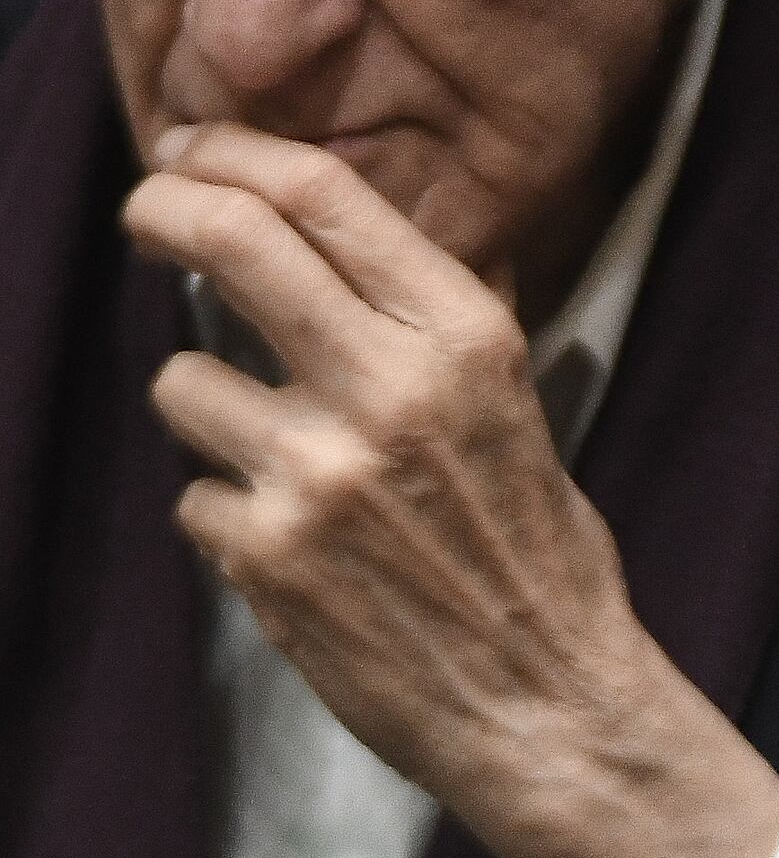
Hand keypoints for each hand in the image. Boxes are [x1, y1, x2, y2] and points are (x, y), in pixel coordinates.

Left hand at [123, 123, 778, 857]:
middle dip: (163, 206)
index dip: (233, 153)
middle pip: (228, 237)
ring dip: (212, 419)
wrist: (551, 705)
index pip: (322, 195)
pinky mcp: (266, 552)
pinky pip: (194, 499)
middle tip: (149, 211)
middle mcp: (389, 389)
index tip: (194, 151)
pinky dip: (233, 523)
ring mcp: (317, 471)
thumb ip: (438, 324)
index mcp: (466, 341)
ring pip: (181, 384)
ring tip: (284, 468)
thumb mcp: (519, 410)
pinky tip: (299, 554)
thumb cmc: (538, 559)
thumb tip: (359, 232)